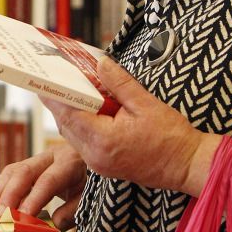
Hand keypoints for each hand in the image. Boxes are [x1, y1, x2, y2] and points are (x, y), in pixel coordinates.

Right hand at [0, 142, 87, 230]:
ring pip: (13, 171)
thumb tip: (52, 225)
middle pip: (24, 171)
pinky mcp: (30, 165)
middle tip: (1, 215)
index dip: (33, 199)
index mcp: (70, 162)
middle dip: (9, 195)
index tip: (22, 218)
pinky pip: (11, 174)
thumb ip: (72, 212)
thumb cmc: (92, 182)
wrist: (95, 163)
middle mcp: (52, 156)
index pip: (48, 180)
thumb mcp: (90, 197)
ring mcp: (39, 159)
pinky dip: (0, 189)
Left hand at [45, 55, 221, 195]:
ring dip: (70, 113)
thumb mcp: (147, 104)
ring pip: (73, 135)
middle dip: (59, 102)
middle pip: (66, 125)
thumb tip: (100, 65)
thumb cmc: (172, 139)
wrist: (188, 166)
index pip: (69, 114)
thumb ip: (119, 84)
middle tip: (53, 80)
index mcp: (103, 140)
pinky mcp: (104, 165)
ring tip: (70, 90)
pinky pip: (83, 142)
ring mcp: (99, 164)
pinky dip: (82, 125)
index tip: (43, 80)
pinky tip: (88, 110)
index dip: (54, 96)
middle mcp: (96, 156)